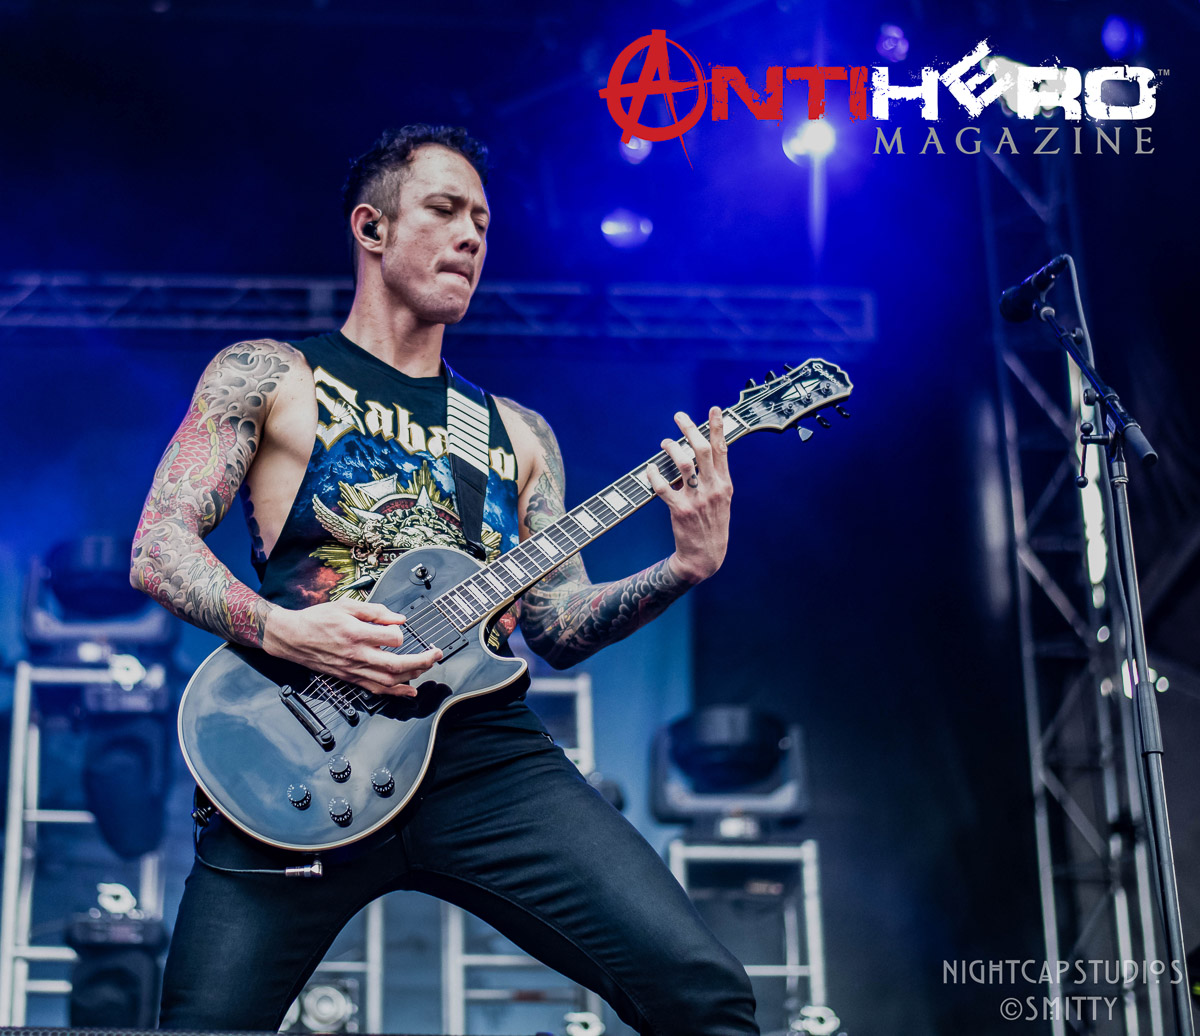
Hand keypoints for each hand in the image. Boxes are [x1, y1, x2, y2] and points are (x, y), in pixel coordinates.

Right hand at [262, 598, 442, 696]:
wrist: (293, 637)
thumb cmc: (317, 619)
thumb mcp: (346, 606)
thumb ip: (375, 611)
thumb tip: (400, 618)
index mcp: (356, 633)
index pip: (392, 638)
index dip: (401, 632)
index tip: (399, 627)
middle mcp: (357, 655)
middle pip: (397, 664)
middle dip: (423, 661)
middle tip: (437, 653)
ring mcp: (354, 670)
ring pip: (390, 680)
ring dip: (413, 676)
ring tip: (428, 667)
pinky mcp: (350, 678)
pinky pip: (377, 689)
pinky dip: (396, 692)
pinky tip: (410, 690)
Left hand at [646, 406, 732, 583]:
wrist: (705, 558)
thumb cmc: (712, 525)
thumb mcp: (722, 501)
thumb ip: (714, 478)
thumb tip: (699, 452)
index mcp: (725, 485)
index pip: (722, 450)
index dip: (717, 427)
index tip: (713, 409)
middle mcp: (713, 490)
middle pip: (702, 451)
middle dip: (690, 429)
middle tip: (678, 416)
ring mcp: (697, 500)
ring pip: (684, 464)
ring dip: (672, 448)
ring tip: (665, 442)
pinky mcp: (680, 511)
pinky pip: (664, 488)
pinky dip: (655, 476)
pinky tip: (650, 469)